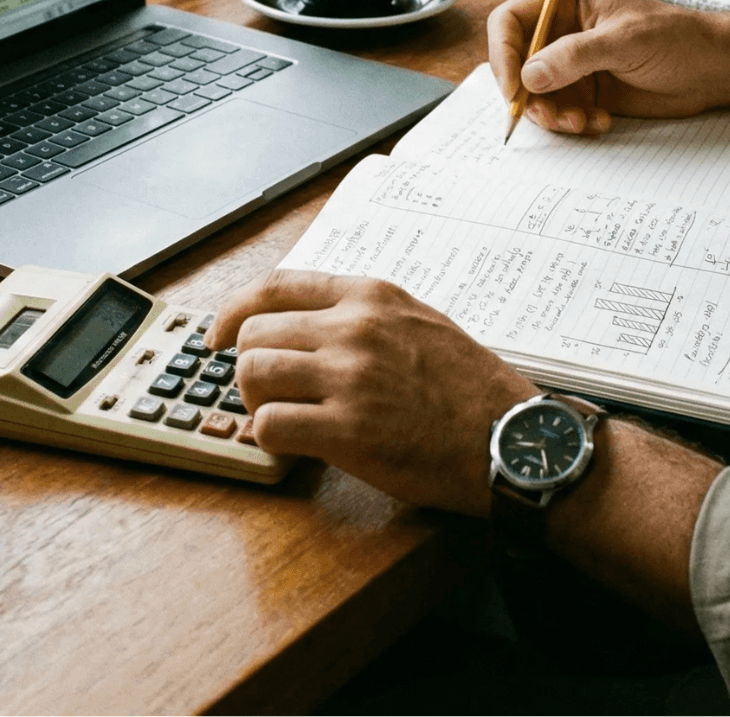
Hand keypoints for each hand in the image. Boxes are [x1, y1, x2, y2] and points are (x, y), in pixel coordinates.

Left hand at [208, 270, 538, 515]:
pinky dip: (272, 438)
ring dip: (256, 401)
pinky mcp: (349, 430)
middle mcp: (355, 329)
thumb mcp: (420, 322)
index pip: (274, 286)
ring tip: (284, 416)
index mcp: (370, 296)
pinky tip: (296, 445)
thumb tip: (302, 326)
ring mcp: (351, 378)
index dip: (233, 311)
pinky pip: (270, 425)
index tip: (218, 336)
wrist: (510, 439)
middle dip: (249, 367)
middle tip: (269, 393)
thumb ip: (363, 316)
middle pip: (254, 334)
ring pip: (252, 374)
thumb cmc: (470, 389)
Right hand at [487, 0, 729, 134]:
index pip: (510, 21)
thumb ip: (574, 56)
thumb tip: (529, 76)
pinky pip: (559, 111)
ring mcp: (573, 63)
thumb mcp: (624, 41)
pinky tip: (600, 122)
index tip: (512, 87)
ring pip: (535, 94)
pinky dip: (572, 122)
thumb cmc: (677, 39)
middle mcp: (562, 30)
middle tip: (549, 116)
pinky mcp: (586, 90)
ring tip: (581, 123)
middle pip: (516, 63)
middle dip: (528, 94)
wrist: (714, 69)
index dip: (502, 54)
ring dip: (552, 114)